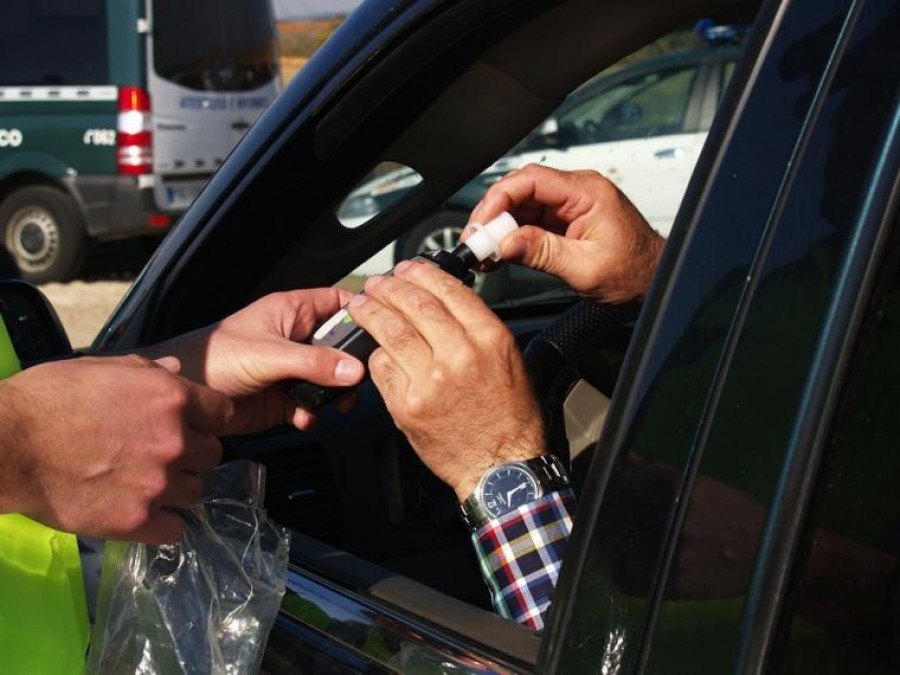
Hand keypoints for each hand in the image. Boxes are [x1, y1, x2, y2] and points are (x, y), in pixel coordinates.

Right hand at [0, 355, 232, 542]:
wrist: (7, 445)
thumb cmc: (49, 398)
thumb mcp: (102, 367)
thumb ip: (148, 371)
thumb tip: (176, 370)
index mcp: (171, 398)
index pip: (223, 413)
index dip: (209, 420)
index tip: (194, 425)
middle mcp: (174, 441)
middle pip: (212, 455)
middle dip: (193, 454)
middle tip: (164, 456)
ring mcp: (158, 483)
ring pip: (195, 492)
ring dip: (177, 488)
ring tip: (146, 484)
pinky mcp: (137, 520)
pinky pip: (174, 528)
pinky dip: (162, 523)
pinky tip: (141, 512)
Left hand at [145, 288, 364, 433]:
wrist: (183, 401)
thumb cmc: (215, 358)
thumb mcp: (269, 355)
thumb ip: (313, 363)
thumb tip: (355, 371)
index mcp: (292, 312)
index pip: (337, 302)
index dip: (360, 312)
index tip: (380, 330)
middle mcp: (296, 338)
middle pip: (340, 346)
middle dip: (351, 365)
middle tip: (358, 381)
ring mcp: (290, 369)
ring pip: (329, 379)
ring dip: (334, 394)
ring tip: (334, 405)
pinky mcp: (282, 399)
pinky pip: (311, 404)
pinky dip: (313, 413)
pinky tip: (303, 418)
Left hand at [348, 260, 545, 499]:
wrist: (501, 466)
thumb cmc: (509, 418)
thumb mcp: (510, 360)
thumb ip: (478, 328)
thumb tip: (445, 302)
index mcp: (490, 338)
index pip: (448, 290)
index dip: (421, 274)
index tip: (409, 269)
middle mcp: (460, 354)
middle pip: (414, 304)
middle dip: (389, 287)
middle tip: (378, 283)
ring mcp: (430, 380)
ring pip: (391, 331)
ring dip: (371, 312)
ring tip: (362, 305)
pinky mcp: (408, 405)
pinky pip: (382, 368)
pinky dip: (375, 355)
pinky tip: (373, 348)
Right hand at [467, 164, 664, 302]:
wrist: (654, 280)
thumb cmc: (634, 271)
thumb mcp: (585, 267)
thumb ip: (543, 253)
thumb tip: (506, 244)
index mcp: (587, 193)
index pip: (532, 179)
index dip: (500, 198)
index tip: (483, 223)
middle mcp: (577, 192)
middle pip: (521, 190)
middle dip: (493, 214)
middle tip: (476, 241)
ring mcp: (569, 206)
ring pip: (521, 205)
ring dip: (499, 227)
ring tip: (482, 251)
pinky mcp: (564, 221)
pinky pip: (529, 221)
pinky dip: (511, 236)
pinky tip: (498, 252)